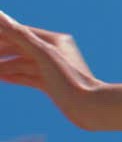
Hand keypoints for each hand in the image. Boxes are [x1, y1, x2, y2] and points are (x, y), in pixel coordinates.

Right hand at [0, 13, 106, 127]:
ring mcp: (53, 69)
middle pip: (19, 48)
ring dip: (4, 65)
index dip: (1, 34)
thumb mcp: (42, 54)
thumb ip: (19, 34)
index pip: (20, 33)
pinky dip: (14, 76)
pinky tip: (1, 78)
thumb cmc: (70, 80)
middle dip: (1, 51)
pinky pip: (29, 77)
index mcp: (55, 40)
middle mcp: (54, 52)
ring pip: (22, 64)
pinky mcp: (52, 84)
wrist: (92, 108)